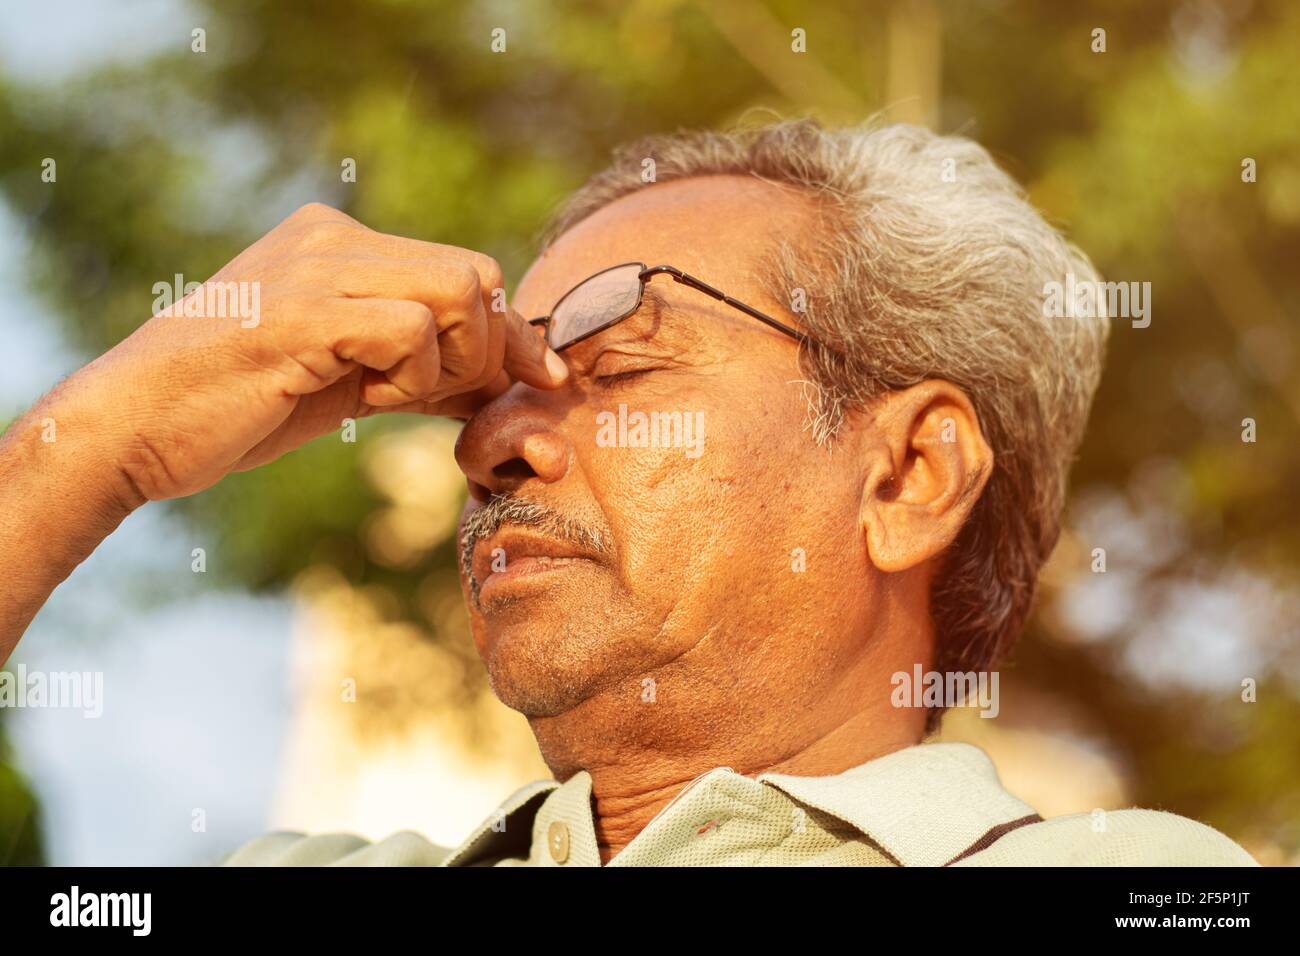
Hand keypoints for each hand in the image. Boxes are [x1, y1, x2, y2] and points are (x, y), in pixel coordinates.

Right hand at [66, 202, 565, 501]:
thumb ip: (425, 367)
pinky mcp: (306, 309)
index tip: (545, 378)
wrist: (138, 426)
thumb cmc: (243, 407)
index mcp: (341, 243)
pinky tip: (360, 397)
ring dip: (442, 364)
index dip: (513, 332)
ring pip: (457, 291)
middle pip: (476, 275)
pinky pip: (411, 329)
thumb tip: (514, 380)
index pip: (466, 270)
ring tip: (380, 394)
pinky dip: (406, 377)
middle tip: (433, 398)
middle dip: (485, 352)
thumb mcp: (353, 381)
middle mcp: (333, 237)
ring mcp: (318, 266)